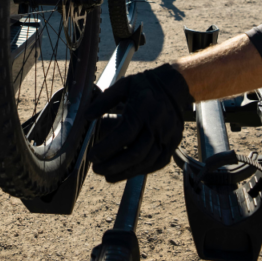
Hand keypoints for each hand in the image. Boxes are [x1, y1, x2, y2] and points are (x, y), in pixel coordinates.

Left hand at [84, 64, 193, 181]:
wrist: (175, 86)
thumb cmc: (145, 86)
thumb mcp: (123, 86)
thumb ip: (104, 101)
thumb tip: (86, 116)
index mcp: (143, 109)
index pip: (124, 134)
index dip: (107, 148)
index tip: (93, 156)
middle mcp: (157, 125)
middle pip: (135, 153)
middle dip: (114, 165)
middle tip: (97, 169)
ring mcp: (167, 136)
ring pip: (146, 161)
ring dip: (125, 172)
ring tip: (108, 175)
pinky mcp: (174, 143)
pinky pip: (157, 163)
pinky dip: (141, 170)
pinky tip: (127, 172)